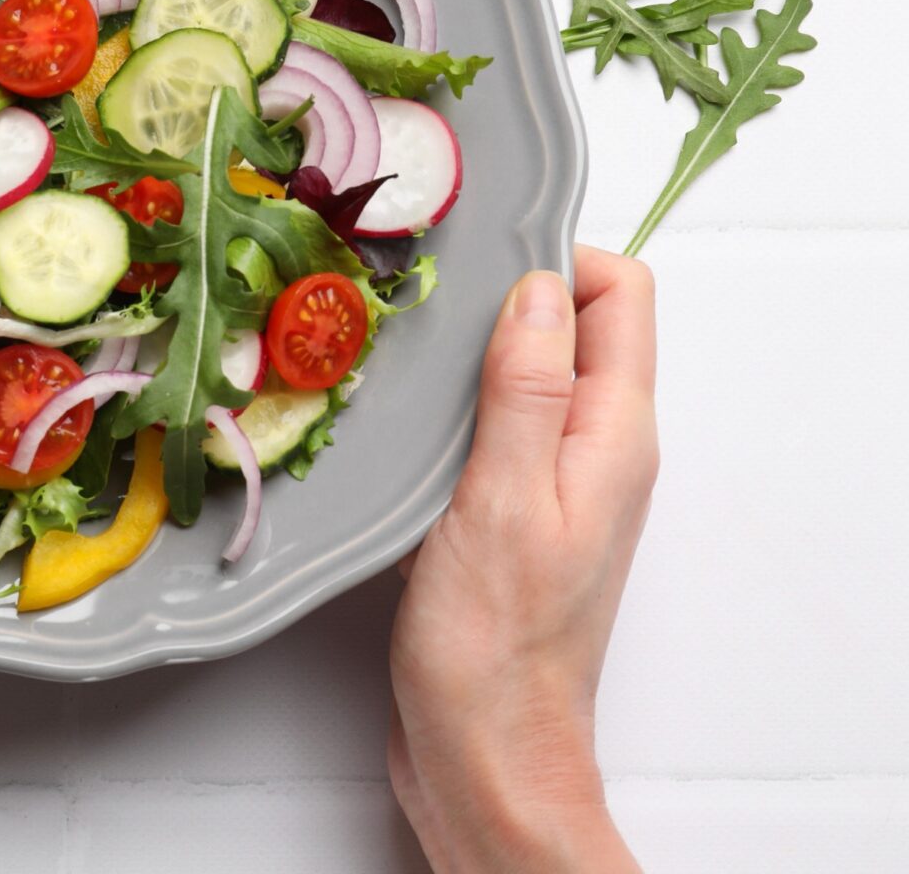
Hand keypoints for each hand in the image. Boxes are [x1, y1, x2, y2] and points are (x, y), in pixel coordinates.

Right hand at [388, 247, 658, 872]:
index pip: (619, 295)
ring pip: (520, 377)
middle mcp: (595, 450)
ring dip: (463, 359)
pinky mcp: (506, 514)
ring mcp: (552, 482)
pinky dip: (442, 413)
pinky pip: (486, 429)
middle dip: (500, 299)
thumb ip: (527, 391)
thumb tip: (538, 288)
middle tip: (419, 303)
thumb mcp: (504, 499)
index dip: (555, 260)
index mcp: (614, 435)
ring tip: (395, 358)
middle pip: (570, 326)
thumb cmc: (495, 642)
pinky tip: (389, 427)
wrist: (482, 748)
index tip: (474, 263)